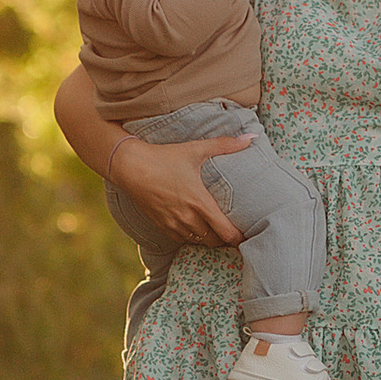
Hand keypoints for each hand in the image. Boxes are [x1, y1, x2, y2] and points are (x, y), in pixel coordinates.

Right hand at [109, 132, 251, 244]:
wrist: (130, 166)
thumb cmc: (164, 157)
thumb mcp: (195, 149)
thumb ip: (225, 145)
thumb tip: (250, 138)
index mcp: (200, 203)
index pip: (226, 233)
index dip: (239, 238)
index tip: (247, 235)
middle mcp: (188, 218)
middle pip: (214, 241)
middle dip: (226, 239)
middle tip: (234, 232)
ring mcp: (173, 224)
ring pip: (198, 241)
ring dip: (209, 238)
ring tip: (217, 231)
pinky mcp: (161, 225)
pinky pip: (182, 239)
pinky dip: (192, 236)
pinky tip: (196, 227)